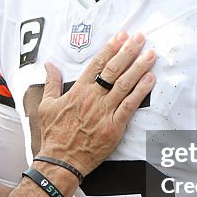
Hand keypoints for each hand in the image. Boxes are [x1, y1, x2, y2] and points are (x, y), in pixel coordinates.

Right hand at [37, 32, 154, 177]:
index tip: (121, 36)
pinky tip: (150, 80)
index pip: (97, 64)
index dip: (110, 48)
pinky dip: (140, 92)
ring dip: (139, 67)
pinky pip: (129, 106)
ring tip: (150, 54)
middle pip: (113, 70)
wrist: (60, 161)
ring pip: (124, 85)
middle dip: (128, 51)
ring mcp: (104, 112)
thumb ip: (50, 83)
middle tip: (140, 38)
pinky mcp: (114, 127)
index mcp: (77, 91)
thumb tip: (49, 65)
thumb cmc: (54, 135)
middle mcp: (92, 98)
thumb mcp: (46, 106)